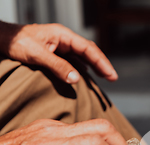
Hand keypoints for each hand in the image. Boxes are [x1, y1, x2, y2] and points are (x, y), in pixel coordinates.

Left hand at [0, 21, 117, 83]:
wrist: (0, 38)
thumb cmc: (15, 42)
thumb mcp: (36, 54)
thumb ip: (57, 66)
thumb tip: (77, 79)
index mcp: (63, 35)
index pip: (88, 49)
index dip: (102, 62)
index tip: (111, 75)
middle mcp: (63, 39)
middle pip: (89, 52)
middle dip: (102, 64)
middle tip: (113, 78)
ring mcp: (59, 46)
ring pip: (82, 56)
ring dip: (94, 67)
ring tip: (106, 77)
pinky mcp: (54, 53)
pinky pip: (73, 60)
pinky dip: (82, 68)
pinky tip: (85, 76)